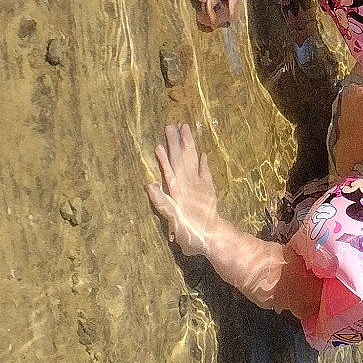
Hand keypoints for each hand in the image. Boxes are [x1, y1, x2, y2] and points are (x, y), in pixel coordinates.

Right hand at [148, 123, 220, 255]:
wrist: (212, 235)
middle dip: (175, 143)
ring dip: (188, 145)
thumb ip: (161, 201)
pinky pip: (205, 171)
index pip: (169, 169)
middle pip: (180, 160)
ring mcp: (200, 185)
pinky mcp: (209, 189)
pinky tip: (201, 153)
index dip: (164, 157)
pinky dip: (203, 162)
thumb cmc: (189, 231)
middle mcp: (188, 184)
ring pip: (192, 160)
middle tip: (170, 126)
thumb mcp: (172, 220)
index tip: (158, 143)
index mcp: (177, 191)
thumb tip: (150, 184)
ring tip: (185, 129)